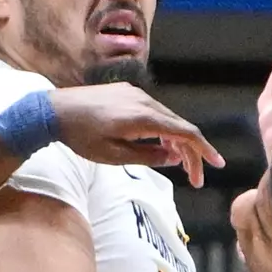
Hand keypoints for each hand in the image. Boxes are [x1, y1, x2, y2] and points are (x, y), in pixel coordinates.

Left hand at [52, 84, 225, 188]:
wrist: (53, 111)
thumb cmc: (81, 137)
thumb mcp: (114, 157)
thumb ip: (147, 158)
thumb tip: (174, 158)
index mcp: (144, 118)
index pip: (185, 133)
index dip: (204, 150)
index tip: (217, 165)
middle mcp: (145, 101)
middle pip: (180, 126)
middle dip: (191, 153)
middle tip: (196, 178)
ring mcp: (136, 94)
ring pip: (167, 119)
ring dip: (176, 141)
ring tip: (178, 165)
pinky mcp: (127, 92)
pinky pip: (154, 112)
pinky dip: (162, 129)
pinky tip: (159, 145)